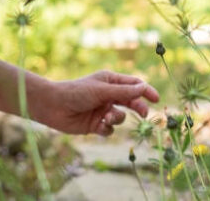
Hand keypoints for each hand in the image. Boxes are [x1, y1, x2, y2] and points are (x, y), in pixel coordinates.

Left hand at [34, 70, 159, 135]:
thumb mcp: (102, 90)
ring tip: (106, 118)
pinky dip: (106, 128)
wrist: (53, 106)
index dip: (146, 91)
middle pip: (131, 102)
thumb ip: (124, 91)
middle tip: (144, 114)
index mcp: (110, 81)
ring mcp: (102, 110)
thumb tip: (143, 88)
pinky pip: (109, 129)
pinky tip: (98, 125)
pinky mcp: (96, 124)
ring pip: (121, 118)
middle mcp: (108, 95)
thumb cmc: (76, 92)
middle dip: (138, 108)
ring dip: (117, 119)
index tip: (156, 98)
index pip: (134, 85)